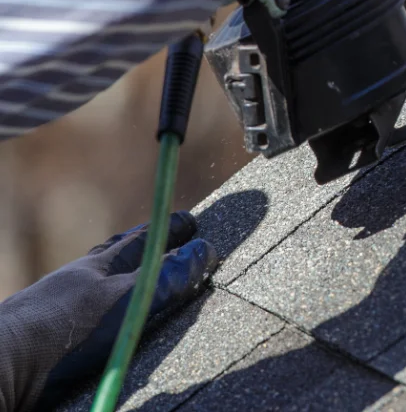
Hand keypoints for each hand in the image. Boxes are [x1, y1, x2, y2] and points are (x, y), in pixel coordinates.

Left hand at [0, 211, 216, 410]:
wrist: (1, 365)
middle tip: (167, 240)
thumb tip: (205, 250)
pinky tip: (107, 322)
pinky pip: (88, 313)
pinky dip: (105, 308)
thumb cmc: (62, 329)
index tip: (191, 221)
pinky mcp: (52, 339)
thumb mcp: (126, 300)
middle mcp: (78, 282)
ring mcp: (61, 308)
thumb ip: (166, 277)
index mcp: (98, 267)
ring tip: (138, 279)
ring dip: (123, 278)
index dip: (169, 230)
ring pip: (99, 285)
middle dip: (144, 247)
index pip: (142, 241)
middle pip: (116, 258)